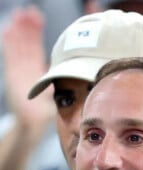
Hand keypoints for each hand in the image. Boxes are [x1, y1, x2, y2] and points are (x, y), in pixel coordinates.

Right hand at [2, 7, 53, 132]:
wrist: (31, 124)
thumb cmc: (44, 114)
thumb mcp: (55, 97)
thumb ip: (62, 87)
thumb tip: (75, 80)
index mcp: (37, 71)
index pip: (36, 48)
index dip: (36, 34)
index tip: (38, 18)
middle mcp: (28, 69)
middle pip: (27, 43)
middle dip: (29, 28)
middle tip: (31, 12)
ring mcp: (19, 70)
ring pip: (20, 46)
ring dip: (20, 32)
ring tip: (20, 15)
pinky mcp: (12, 74)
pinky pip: (11, 55)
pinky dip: (10, 43)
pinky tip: (9, 30)